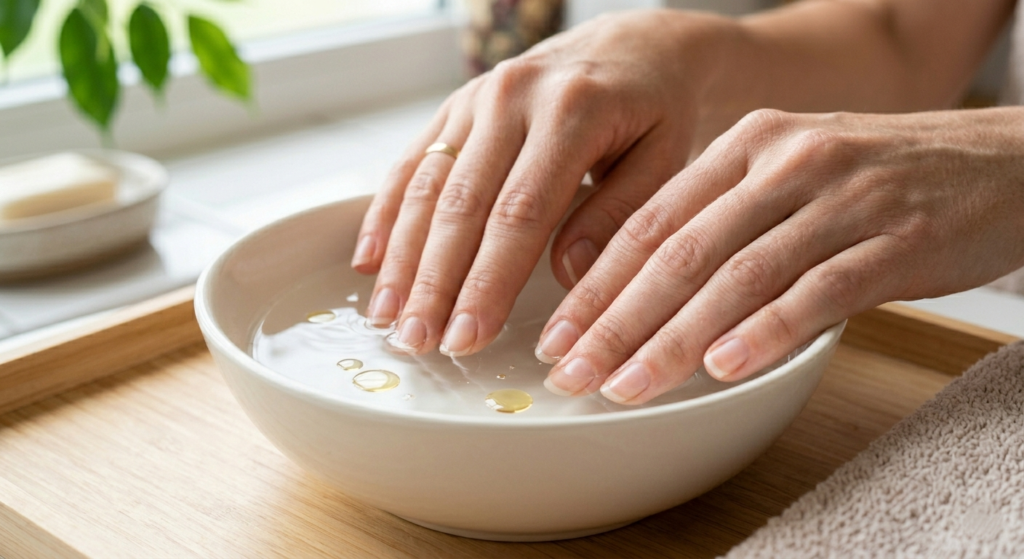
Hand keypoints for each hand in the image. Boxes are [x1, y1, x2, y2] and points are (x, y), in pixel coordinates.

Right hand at [350, 11, 729, 355]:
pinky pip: (411, 162)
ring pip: (425, 186)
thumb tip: (566, 276)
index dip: (488, 281)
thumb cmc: (655, 109)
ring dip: (402, 257)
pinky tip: (370, 260)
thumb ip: (618, 216)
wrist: (635, 45)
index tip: (469, 336)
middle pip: (460, 204)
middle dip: (434, 281)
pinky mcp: (456, 107)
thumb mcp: (665, 159)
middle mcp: (512, 98)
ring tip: (389, 317)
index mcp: (571, 111)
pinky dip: (387, 213)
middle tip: (417, 341)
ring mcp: (476, 99)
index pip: (519, 213)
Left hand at [539, 108, 1023, 403]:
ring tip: (626, 385)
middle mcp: (786, 165)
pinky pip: (816, 293)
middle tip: (572, 371)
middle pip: (681, 252)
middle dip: (616, 320)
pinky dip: (765, 332)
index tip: (557, 333)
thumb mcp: (789, 174)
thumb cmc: (878, 177)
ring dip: (673, 339)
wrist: (999, 161)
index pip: (651, 220)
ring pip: (737, 277)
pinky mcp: (894, 242)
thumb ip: (721, 218)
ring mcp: (841, 202)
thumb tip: (642, 288)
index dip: (597, 282)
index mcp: (747, 147)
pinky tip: (722, 368)